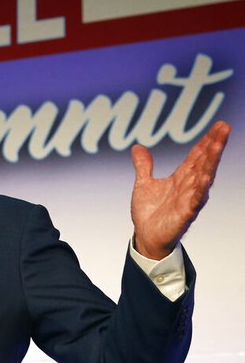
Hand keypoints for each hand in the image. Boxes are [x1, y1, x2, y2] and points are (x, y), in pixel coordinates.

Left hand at [130, 120, 230, 259]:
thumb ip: (144, 166)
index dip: (207, 141)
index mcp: (181, 178)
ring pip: (204, 177)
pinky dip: (200, 189)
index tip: (218, 125)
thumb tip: (138, 147)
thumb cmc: (149, 213)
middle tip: (224, 127)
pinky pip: (195, 200)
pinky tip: (206, 178)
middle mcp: (189, 186)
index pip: (197, 155)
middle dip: (214, 145)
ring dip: (211, 161)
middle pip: (204, 162)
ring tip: (218, 144)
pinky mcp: (185, 213)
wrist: (146, 237)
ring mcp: (189, 199)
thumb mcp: (144, 184)